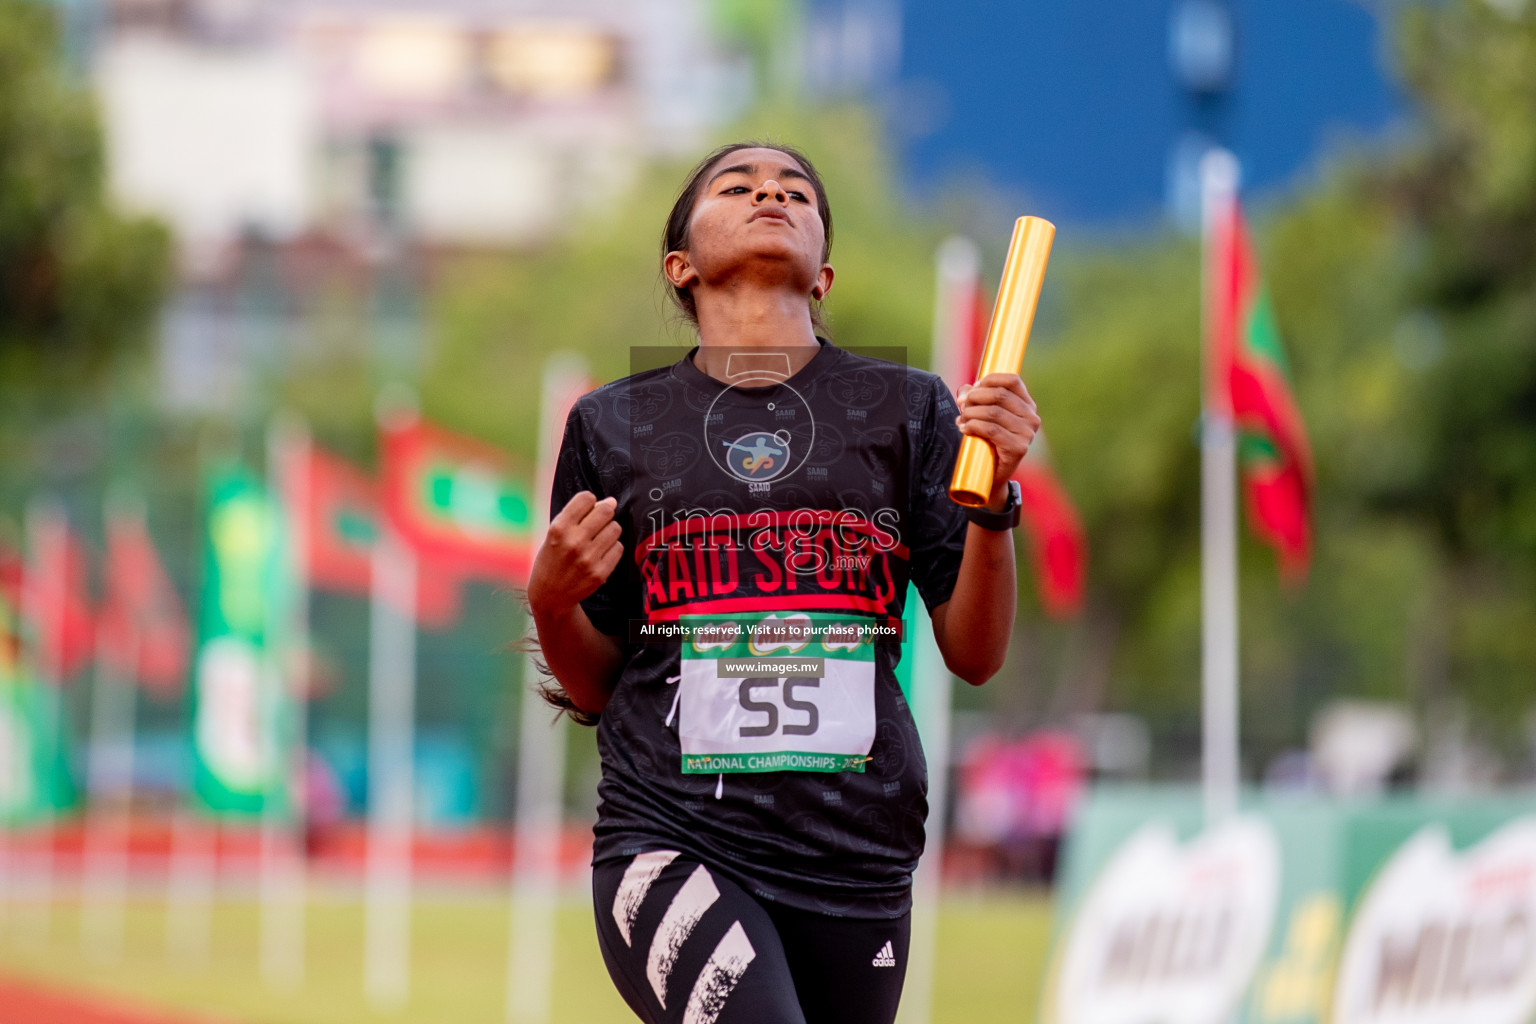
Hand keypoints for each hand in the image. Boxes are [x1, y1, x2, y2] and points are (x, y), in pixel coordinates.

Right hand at [528, 491, 624, 616]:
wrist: (550, 595)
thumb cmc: (552, 560)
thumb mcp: (555, 534)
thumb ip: (579, 515)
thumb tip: (611, 501)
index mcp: (559, 528)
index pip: (587, 498)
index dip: (590, 501)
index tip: (588, 510)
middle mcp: (574, 542)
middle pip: (606, 511)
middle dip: (604, 513)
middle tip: (598, 523)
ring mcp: (588, 558)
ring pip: (615, 528)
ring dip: (609, 531)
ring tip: (598, 540)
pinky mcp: (600, 573)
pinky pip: (618, 548)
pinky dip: (612, 548)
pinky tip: (601, 554)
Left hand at [956, 373, 1040, 508]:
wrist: (991, 475)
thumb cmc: (987, 441)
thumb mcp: (983, 416)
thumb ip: (975, 399)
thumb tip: (965, 389)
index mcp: (1027, 405)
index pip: (1012, 381)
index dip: (989, 380)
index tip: (972, 388)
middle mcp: (1031, 417)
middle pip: (1000, 395)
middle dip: (975, 397)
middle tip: (961, 404)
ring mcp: (1027, 433)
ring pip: (994, 412)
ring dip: (971, 413)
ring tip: (961, 419)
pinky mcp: (1018, 448)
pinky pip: (992, 430)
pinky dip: (973, 426)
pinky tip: (964, 428)